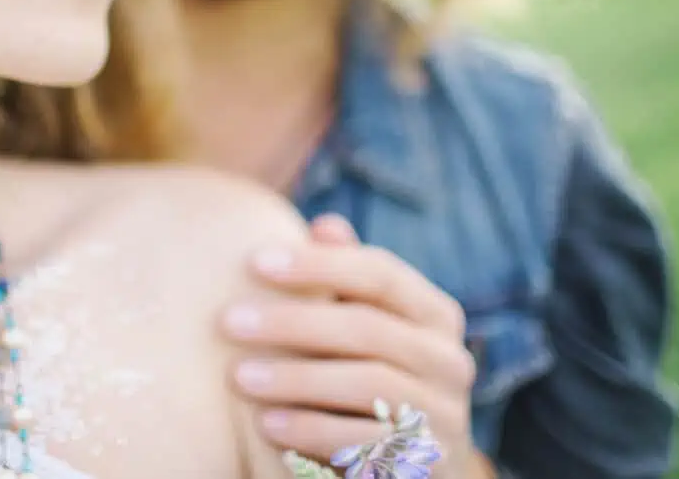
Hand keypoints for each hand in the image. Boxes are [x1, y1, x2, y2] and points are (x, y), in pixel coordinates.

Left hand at [222, 214, 481, 477]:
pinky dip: (312, 430)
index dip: (317, 264)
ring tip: (239, 376)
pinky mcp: (426, 462)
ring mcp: (445, 414)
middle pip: (367, 327)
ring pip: (367, 383)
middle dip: (291, 322)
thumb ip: (346, 279)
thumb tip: (325, 224)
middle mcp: (449, 359)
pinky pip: (366, 442)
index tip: (254, 261)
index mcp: (435, 314)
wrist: (406, 468)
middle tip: (228, 321)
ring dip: (295, 378)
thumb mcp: (362, 326)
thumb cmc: (370, 379)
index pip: (379, 272)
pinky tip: (267, 425)